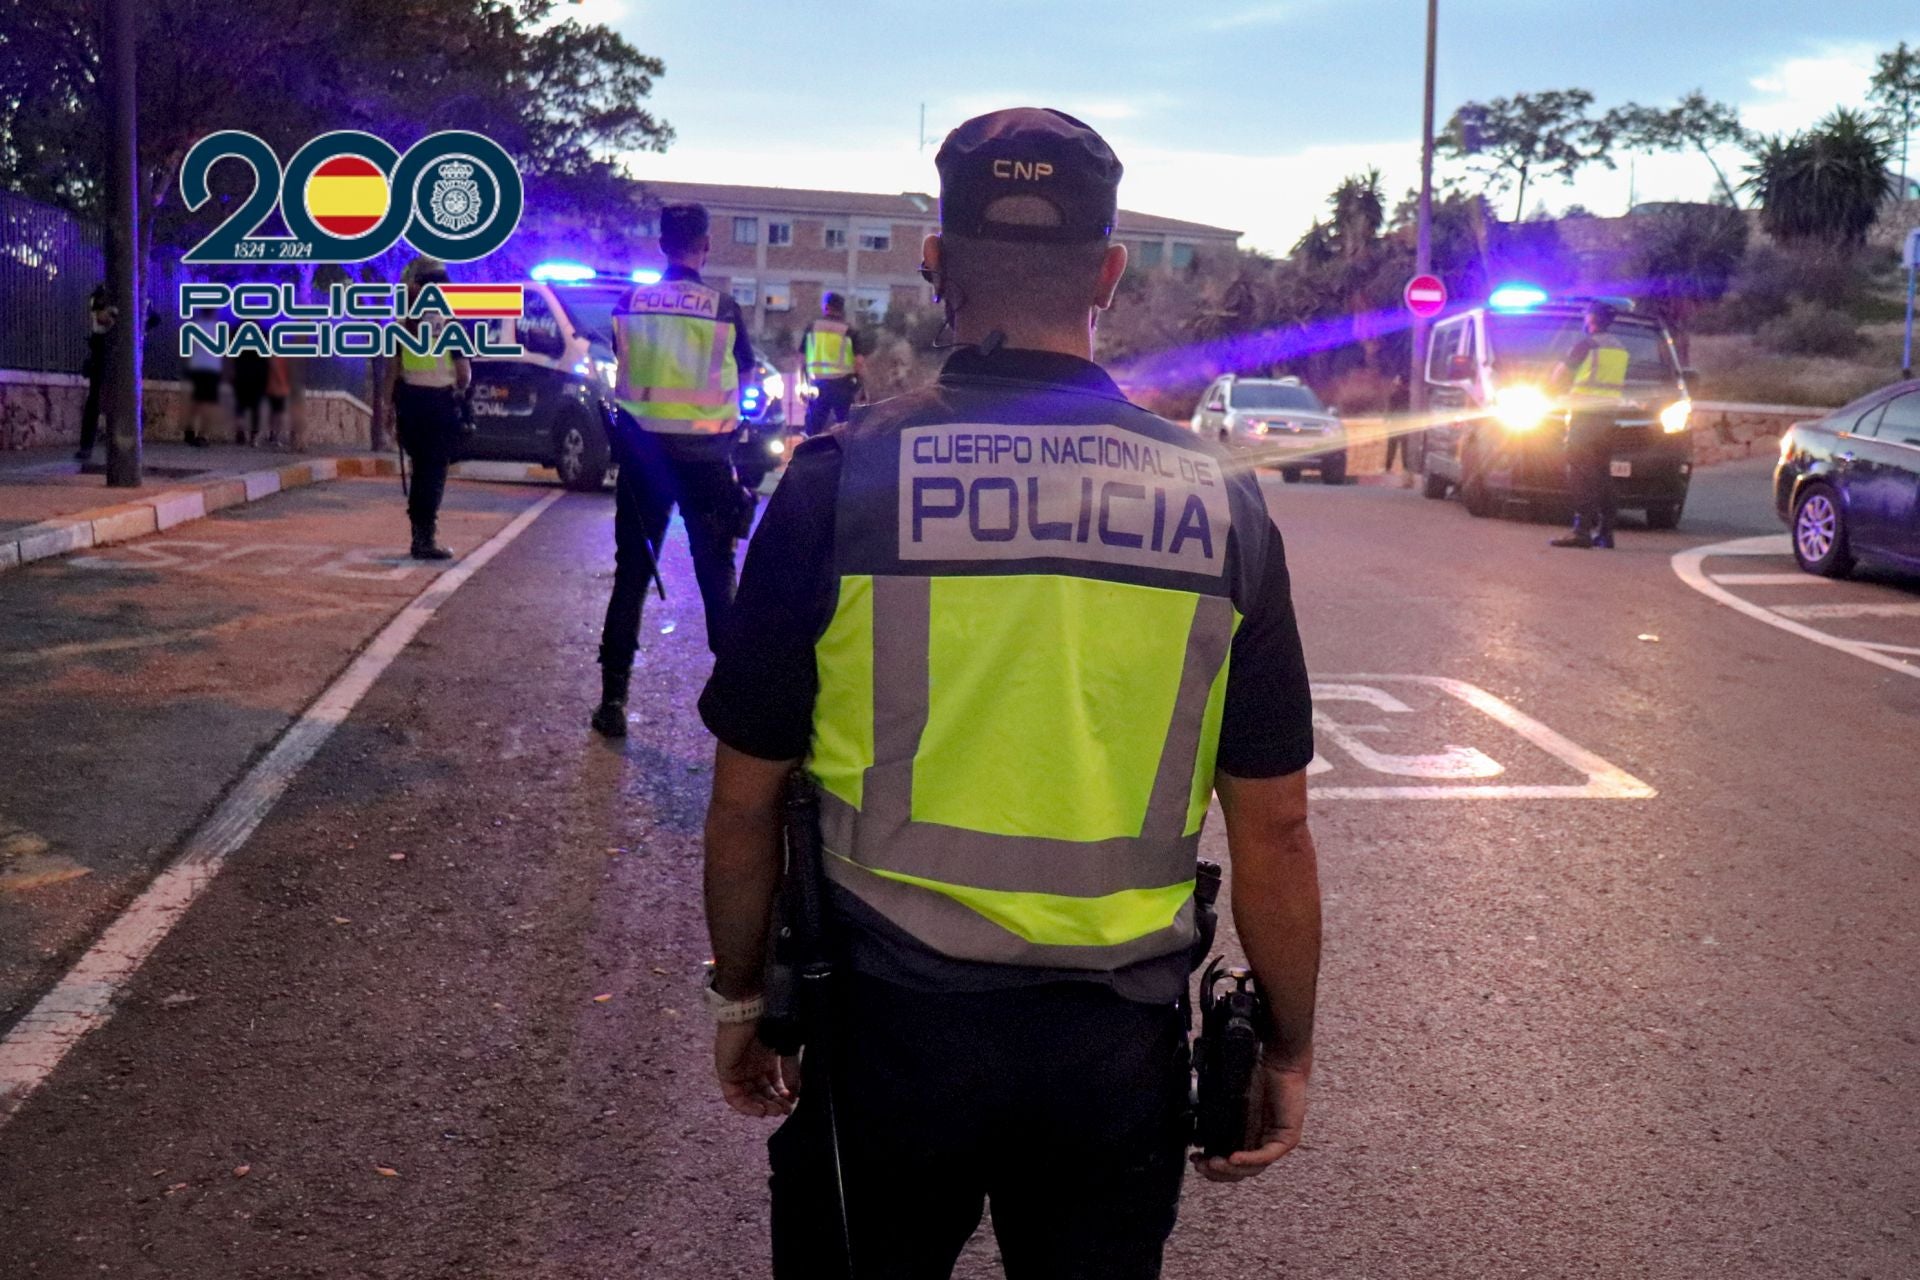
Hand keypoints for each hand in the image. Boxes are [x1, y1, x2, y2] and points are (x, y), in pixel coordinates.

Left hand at [715, 1021, 798, 1117]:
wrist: (750, 1012)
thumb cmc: (769, 1026)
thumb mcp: (786, 1051)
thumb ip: (792, 1072)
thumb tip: (796, 1094)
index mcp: (765, 1061)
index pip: (773, 1085)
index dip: (782, 1096)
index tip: (791, 1103)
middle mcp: (751, 1068)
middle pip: (761, 1093)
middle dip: (773, 1104)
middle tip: (783, 1110)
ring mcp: (738, 1071)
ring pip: (749, 1097)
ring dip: (761, 1107)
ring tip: (773, 1111)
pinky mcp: (726, 1073)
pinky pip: (734, 1096)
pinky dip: (746, 1106)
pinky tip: (760, 1110)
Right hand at [1192, 1050, 1309, 1182]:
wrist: (1280, 1062)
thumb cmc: (1257, 1077)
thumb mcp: (1231, 1102)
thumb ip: (1218, 1119)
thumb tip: (1195, 1136)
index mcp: (1248, 1138)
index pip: (1231, 1164)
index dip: (1213, 1168)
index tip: (1194, 1160)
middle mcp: (1262, 1144)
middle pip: (1241, 1172)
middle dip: (1218, 1172)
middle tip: (1200, 1166)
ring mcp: (1276, 1143)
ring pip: (1253, 1168)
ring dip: (1231, 1170)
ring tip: (1213, 1163)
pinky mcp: (1287, 1139)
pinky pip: (1266, 1156)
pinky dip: (1248, 1159)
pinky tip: (1232, 1158)